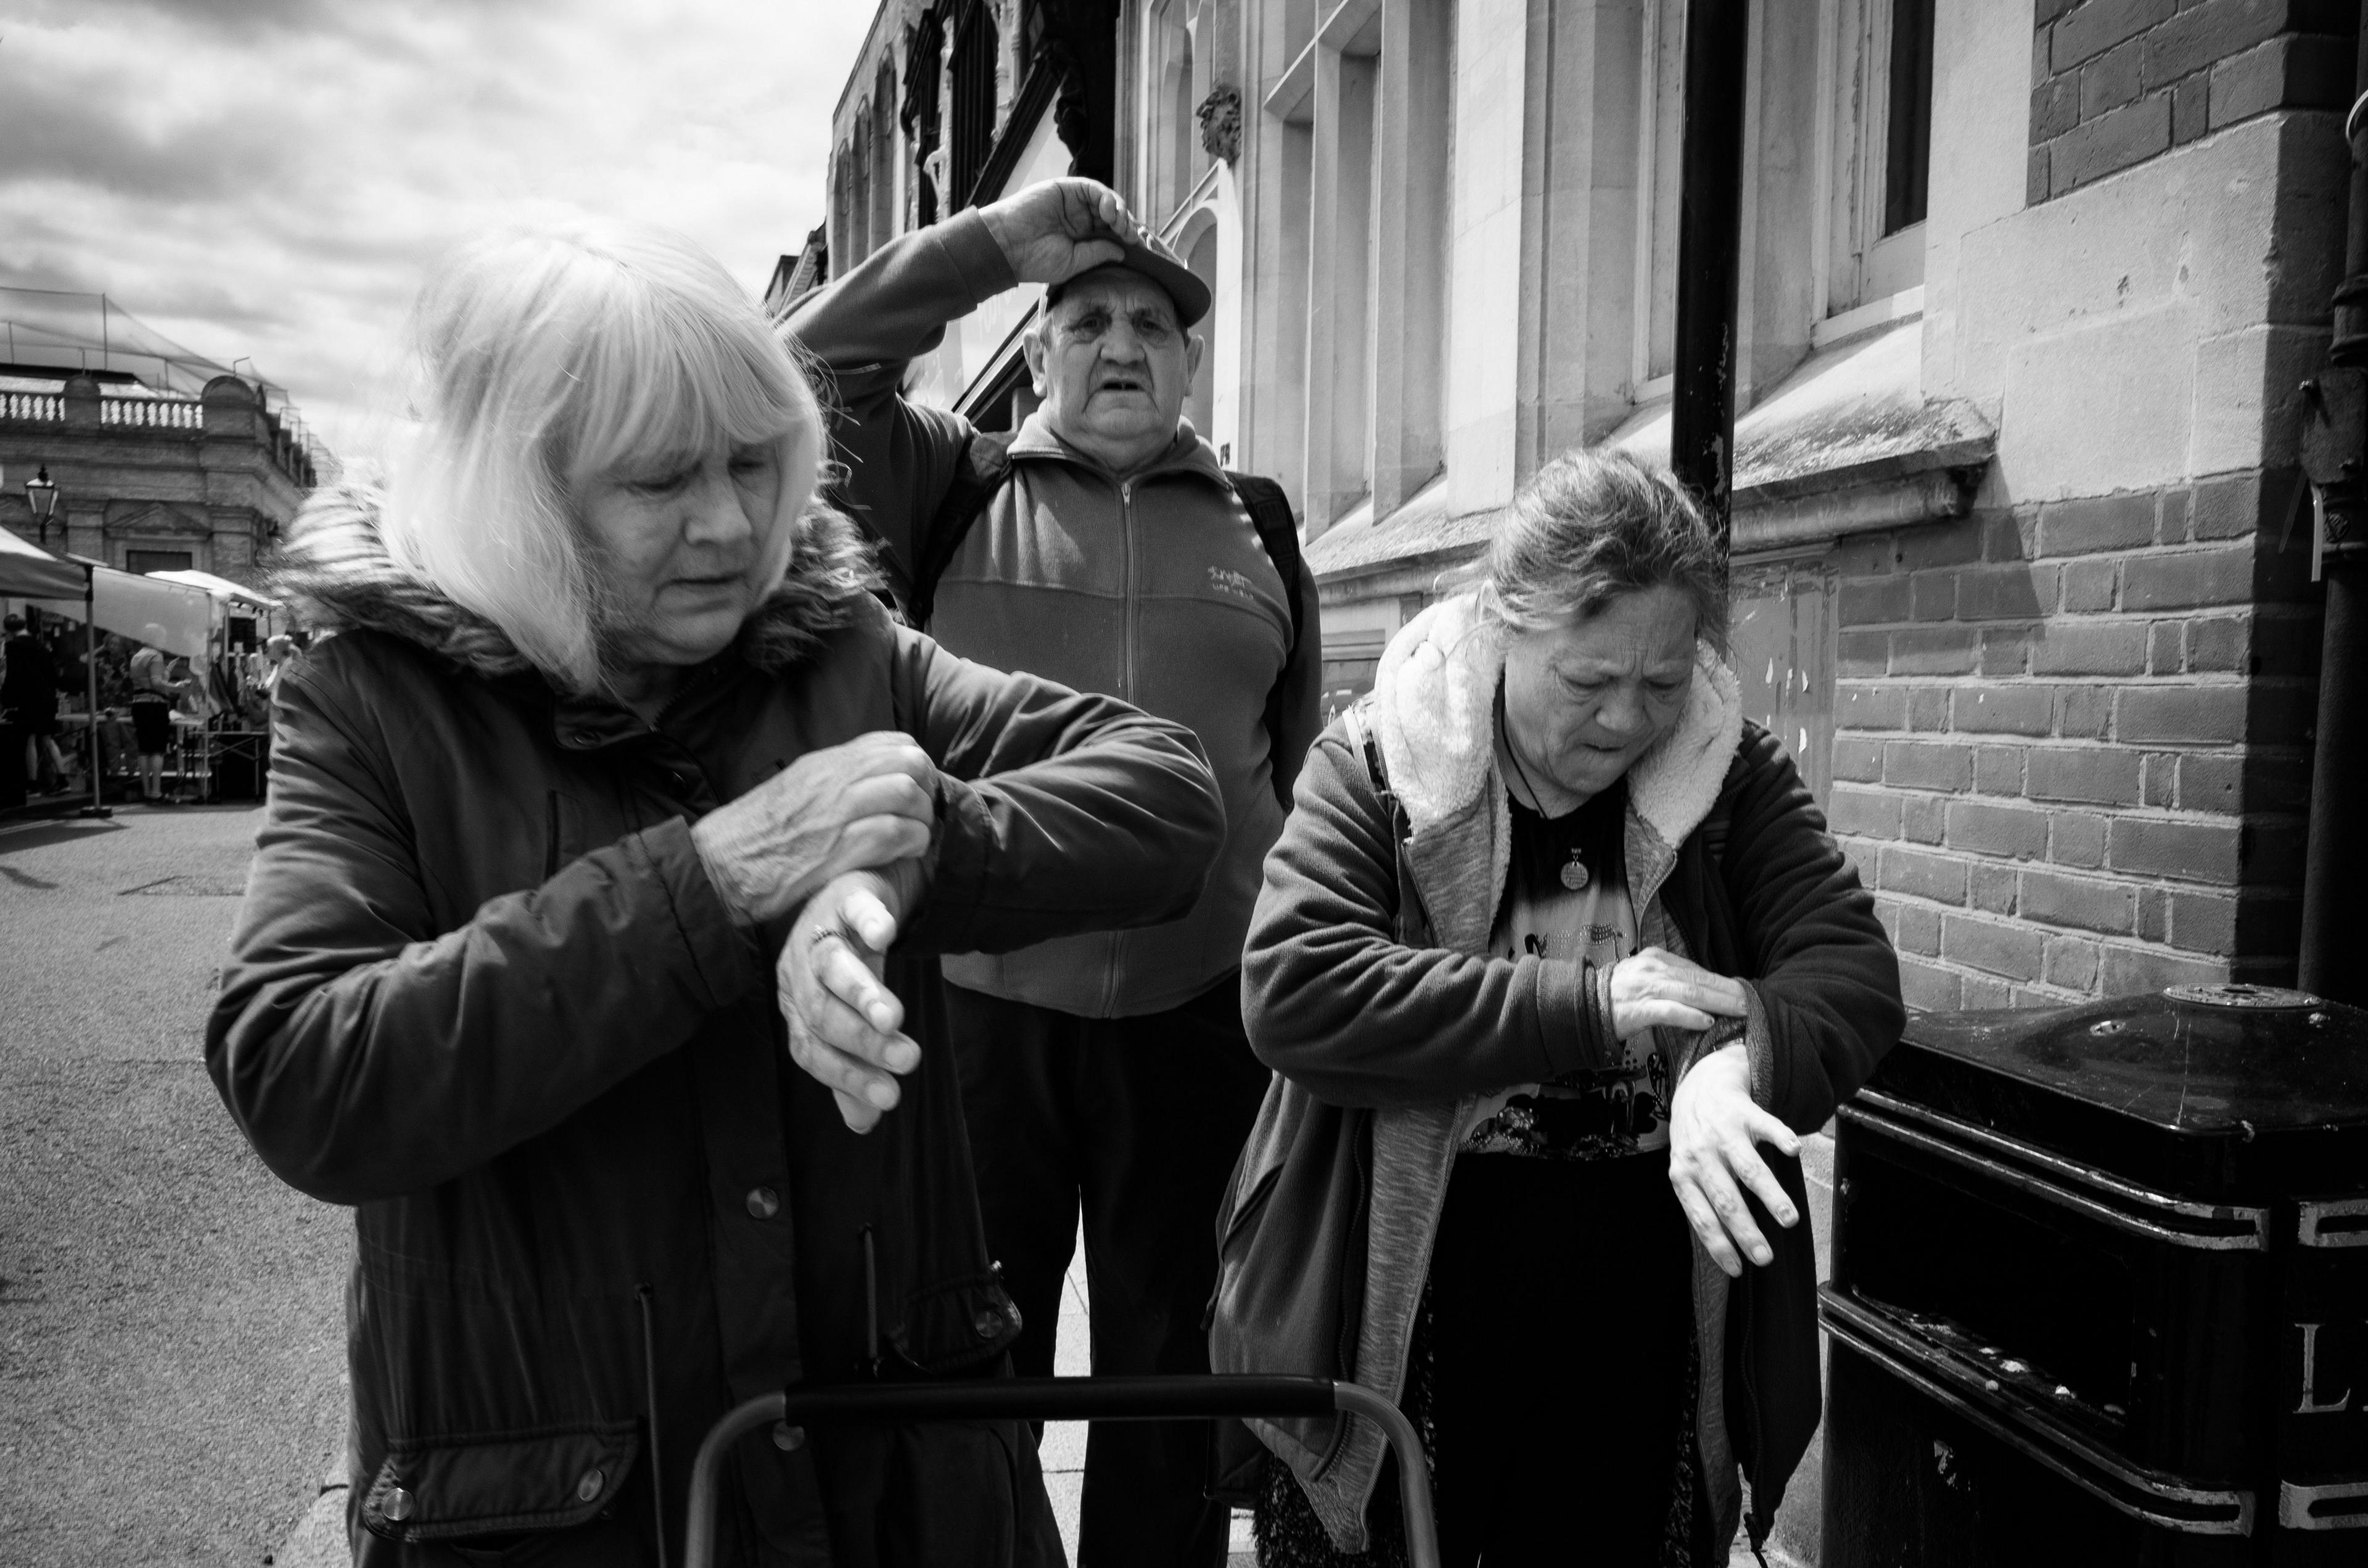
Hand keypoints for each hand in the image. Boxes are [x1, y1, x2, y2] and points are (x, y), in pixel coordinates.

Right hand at [691, 732, 934, 925]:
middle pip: (909, 763)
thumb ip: (831, 781)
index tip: (915, 787)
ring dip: (921, 819)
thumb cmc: (754, 835)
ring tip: (914, 837)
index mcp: (823, 763)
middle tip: (919, 814)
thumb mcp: (793, 789)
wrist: (717, 866)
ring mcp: (836, 812)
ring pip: (907, 795)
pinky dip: (911, 843)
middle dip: (926, 790)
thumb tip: (868, 778)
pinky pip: (895, 834)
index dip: (915, 765)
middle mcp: (833, 780)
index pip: (892, 742)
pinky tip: (905, 853)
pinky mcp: (838, 848)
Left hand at [779, 868, 922, 1133]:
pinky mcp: (848, 899)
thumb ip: (855, 1067)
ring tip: (895, 1019)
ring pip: (831, 965)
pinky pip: (854, 908)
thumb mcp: (852, 1020)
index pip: (811, 1049)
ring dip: (861, 993)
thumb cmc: (851, 967)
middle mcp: (800, 972)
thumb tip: (866, 1122)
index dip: (846, 1076)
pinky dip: (869, 921)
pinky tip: (887, 934)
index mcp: (798, 1007)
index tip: (888, 1099)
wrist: (858, 899)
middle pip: (822, 1011)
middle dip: (862, 1041)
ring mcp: (821, 932)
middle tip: (908, 1062)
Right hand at [977, 178, 1142, 286]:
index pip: (1111, 234)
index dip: (1126, 237)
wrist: (1008, 245)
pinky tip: (1107, 210)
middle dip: (1125, 224)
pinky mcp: (1066, 188)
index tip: (1137, 246)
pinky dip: (1104, 196)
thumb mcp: (1074, 263)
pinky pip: (1092, 188)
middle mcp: (1080, 219)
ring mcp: (1073, 203)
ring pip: (1105, 201)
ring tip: (1118, 223)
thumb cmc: (1036, 260)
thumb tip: (1123, 250)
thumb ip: (1098, 253)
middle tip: (1130, 235)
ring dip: (1117, 210)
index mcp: (1082, 238)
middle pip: (1112, 216)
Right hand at [1608, 946, 1749, 1038]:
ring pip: (1689, 993)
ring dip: (1717, 1002)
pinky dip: (1689, 1016)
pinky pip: (1668, 1011)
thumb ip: (1673, 981)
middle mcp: (1653, 969)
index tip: (1741, 991)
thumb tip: (1705, 993)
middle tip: (1750, 1001)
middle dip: (1727, 991)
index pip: (1696, 970)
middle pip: (1698, 979)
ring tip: (1738, 1010)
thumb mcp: (1646, 978)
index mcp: (1657, 959)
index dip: (1721, 982)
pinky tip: (1706, 1021)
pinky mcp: (1638, 1009)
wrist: (1582, 1004)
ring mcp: (1645, 988)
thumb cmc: (1619, 996)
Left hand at [1668, 1042, 1800, 1277]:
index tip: (1738, 1269)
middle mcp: (1700, 1154)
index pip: (1700, 1216)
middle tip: (1766, 1257)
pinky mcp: (1745, 1111)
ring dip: (1769, 1194)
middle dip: (1746, 1230)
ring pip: (1747, 1167)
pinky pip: (1764, 1125)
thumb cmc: (1696, 1141)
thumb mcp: (1688, 1169)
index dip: (1718, 1244)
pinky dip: (1779, 1137)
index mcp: (1684, 1174)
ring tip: (1789, 1219)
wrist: (1699, 1085)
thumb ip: (1705, 1201)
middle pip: (1725, 1198)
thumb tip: (1731, 1250)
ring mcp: (1722, 1132)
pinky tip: (1793, 1151)